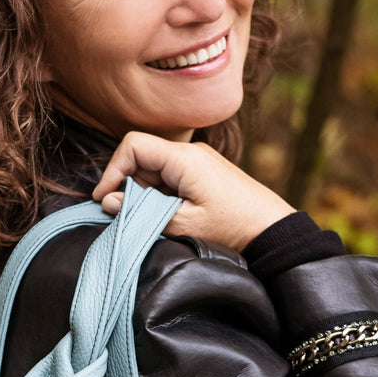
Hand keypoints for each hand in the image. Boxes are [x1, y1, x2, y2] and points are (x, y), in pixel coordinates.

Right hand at [91, 132, 294, 251]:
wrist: (273, 230)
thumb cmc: (233, 228)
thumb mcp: (185, 226)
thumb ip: (143, 212)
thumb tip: (110, 203)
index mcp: (184, 158)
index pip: (133, 145)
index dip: (113, 171)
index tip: (105, 200)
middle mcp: (190, 152)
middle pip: (142, 158)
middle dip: (128, 187)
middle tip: (126, 218)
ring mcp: (198, 161)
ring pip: (155, 170)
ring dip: (145, 194)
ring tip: (153, 222)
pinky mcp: (204, 173)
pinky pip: (171, 177)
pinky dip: (161, 196)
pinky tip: (168, 217)